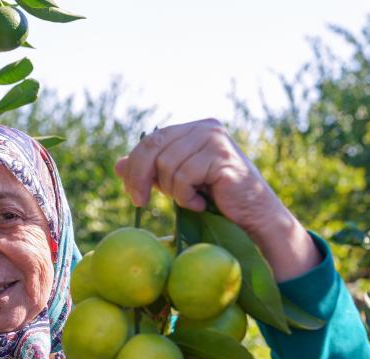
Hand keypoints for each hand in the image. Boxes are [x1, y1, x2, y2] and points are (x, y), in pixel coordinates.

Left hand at [114, 119, 320, 280]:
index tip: (132, 193)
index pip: (150, 140)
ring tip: (190, 200)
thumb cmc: (216, 201)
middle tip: (140, 201)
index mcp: (193, 129)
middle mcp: (206, 128)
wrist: (252, 219)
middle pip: (153, 147)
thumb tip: (118, 165)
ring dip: (172, 191)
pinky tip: (202, 202)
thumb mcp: (175, 184)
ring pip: (167, 164)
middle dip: (140, 177)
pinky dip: (187, 197)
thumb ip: (151, 172)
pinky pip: (184, 176)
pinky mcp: (222, 158)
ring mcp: (216, 140)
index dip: (134, 166)